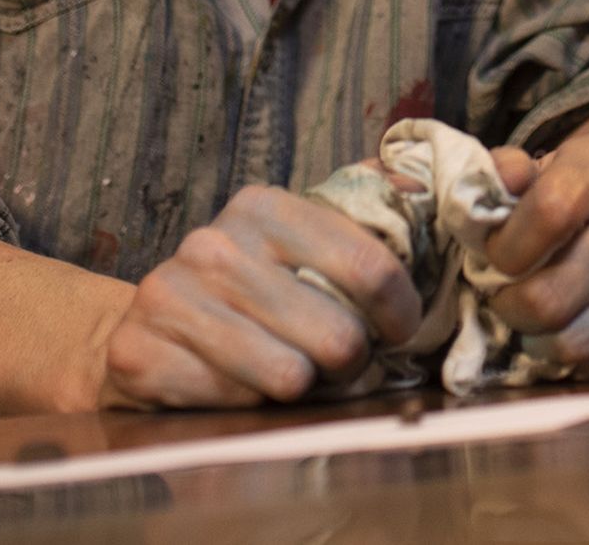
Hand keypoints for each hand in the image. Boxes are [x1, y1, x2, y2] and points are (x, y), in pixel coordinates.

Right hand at [98, 183, 422, 407]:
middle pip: (337, 335)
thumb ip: (366, 216)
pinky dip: (249, 406)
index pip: (368, 264)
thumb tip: (448, 181)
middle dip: (349, 361)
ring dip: (301, 387)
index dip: (399, 310)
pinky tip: (238, 385)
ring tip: (289, 373)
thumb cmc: (245, 288)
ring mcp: (173, 296)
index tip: (398, 332)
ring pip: (291, 377)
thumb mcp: (297, 241)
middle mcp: (215, 244)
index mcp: (264, 207)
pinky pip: (236, 404)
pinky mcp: (141, 352)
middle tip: (337, 362)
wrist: (146, 326)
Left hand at [481, 130, 588, 379]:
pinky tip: (574, 334)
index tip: (492, 261)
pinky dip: (583, 364)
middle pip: (555, 294)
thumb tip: (503, 178)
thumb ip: (501, 176)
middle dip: (514, 310)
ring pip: (581, 341)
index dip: (505, 252)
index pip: (549, 212)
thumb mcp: (533, 174)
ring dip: (542, 344)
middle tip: (507, 303)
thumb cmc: (569, 198)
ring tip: (535, 324)